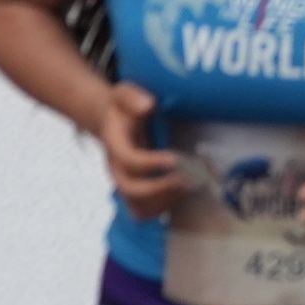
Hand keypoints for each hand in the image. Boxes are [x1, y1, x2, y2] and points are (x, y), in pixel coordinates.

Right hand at [90, 82, 188, 215]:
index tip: (176, 158)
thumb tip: (148, 105)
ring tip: (190, 185)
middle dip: (160, 188)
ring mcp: (124, 183)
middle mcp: (116, 168)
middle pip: (131, 189)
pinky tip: (184, 191)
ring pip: (138, 206)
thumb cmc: (124, 107)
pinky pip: (144, 211)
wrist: (113, 121)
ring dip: (166, 200)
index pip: (128, 159)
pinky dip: (164, 206)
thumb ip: (133, 98)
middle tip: (188, 179)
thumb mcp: (124, 93)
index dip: (151, 163)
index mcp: (114, 144)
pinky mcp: (134, 192)